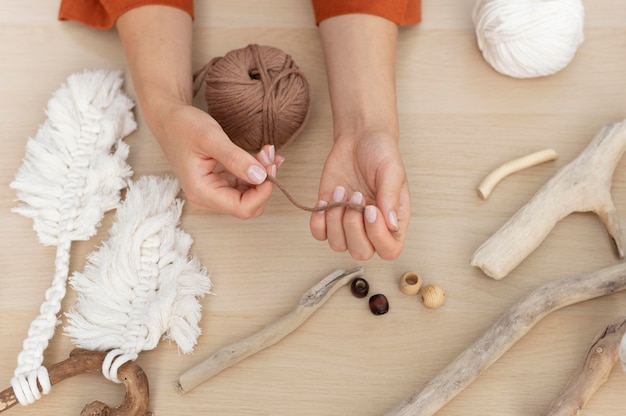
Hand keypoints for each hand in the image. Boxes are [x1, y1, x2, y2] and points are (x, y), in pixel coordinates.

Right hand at [157, 102, 282, 217]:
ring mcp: (212, 193)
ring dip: (262, 176)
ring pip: (249, 196)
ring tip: (267, 152)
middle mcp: (207, 198)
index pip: (242, 208)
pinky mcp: (218, 184)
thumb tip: (260, 176)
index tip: (271, 167)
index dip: (263, 192)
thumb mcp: (211, 138)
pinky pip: (243, 186)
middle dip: (264, 183)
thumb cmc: (184, 126)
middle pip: (248, 205)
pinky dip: (256, 173)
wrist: (169, 120)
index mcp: (201, 192)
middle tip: (269, 156)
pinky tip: (263, 157)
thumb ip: (235, 159)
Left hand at [309, 131, 409, 259]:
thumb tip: (391, 225)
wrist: (359, 139)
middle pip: (361, 252)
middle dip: (353, 226)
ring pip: (337, 244)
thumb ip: (390, 198)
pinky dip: (319, 220)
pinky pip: (319, 233)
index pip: (389, 250)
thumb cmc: (381, 154)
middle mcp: (371, 228)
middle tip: (356, 196)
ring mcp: (348, 224)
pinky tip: (326, 200)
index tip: (371, 209)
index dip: (377, 236)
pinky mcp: (329, 215)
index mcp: (394, 221)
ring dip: (335, 219)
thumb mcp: (392, 171)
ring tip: (342, 191)